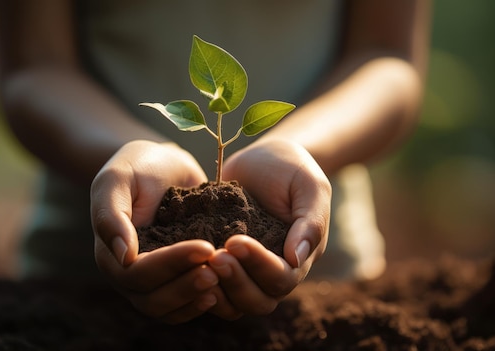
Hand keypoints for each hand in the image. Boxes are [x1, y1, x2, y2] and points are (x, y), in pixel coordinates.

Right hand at [90, 140, 218, 322]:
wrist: (162, 165)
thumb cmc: (137, 166)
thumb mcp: (117, 179)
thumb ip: (112, 215)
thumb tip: (125, 256)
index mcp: (110, 254)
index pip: (136, 273)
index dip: (170, 264)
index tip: (205, 247)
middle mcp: (128, 275)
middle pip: (152, 300)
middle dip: (186, 287)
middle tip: (219, 269)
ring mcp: (152, 281)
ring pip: (168, 310)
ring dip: (195, 298)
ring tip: (224, 280)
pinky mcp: (174, 280)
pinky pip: (184, 306)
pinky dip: (201, 303)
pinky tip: (225, 289)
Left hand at [208, 139, 330, 315]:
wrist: (264, 158)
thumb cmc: (292, 170)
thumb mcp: (310, 187)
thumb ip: (310, 221)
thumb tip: (296, 258)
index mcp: (297, 258)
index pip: (282, 279)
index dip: (259, 266)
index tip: (235, 241)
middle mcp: (271, 272)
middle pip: (258, 301)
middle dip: (236, 283)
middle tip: (215, 257)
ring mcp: (245, 271)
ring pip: (234, 303)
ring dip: (217, 289)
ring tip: (198, 264)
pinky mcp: (221, 262)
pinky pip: (210, 289)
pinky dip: (198, 283)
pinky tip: (183, 265)